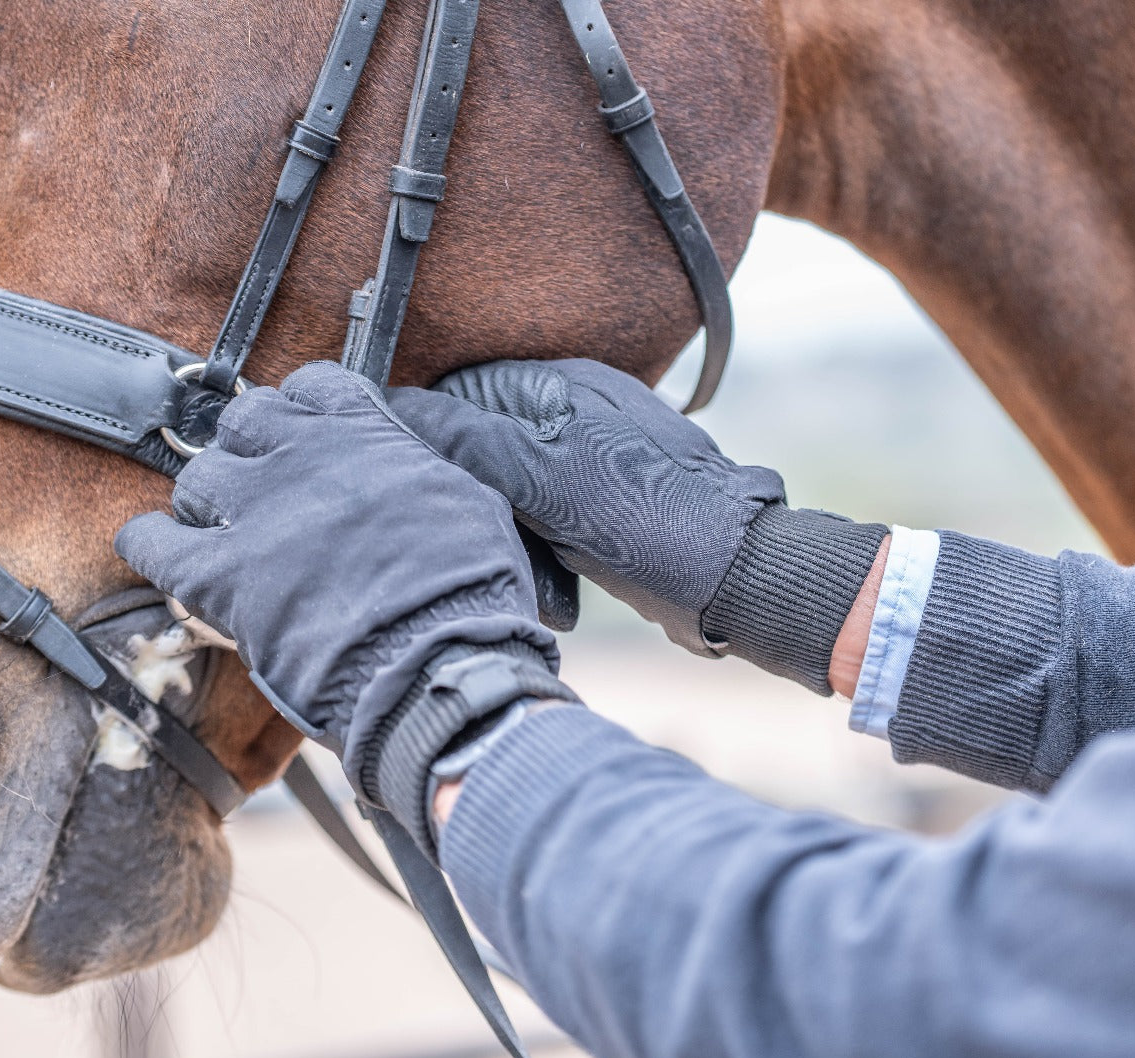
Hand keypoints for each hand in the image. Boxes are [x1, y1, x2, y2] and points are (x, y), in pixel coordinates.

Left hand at [115, 363, 568, 846]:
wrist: (437, 662)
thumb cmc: (470, 591)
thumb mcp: (469, 499)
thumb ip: (420, 469)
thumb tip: (405, 469)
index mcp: (364, 433)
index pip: (313, 385)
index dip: (307, 414)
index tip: (310, 440)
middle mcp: (301, 457)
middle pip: (244, 421)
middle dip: (251, 451)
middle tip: (265, 492)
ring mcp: (254, 512)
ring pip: (197, 477)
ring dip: (209, 503)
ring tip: (225, 535)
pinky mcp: (218, 575)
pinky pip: (150, 541)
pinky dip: (149, 543)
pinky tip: (158, 550)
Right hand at [387, 360, 887, 691]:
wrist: (740, 577)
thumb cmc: (646, 520)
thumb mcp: (538, 476)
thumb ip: (465, 437)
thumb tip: (394, 408)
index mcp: (559, 385)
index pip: (458, 397)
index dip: (433, 445)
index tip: (419, 492)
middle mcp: (578, 413)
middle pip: (486, 450)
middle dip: (479, 506)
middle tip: (485, 549)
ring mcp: (598, 460)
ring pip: (516, 495)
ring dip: (515, 543)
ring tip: (536, 584)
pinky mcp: (613, 506)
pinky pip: (552, 524)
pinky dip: (547, 559)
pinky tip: (560, 594)